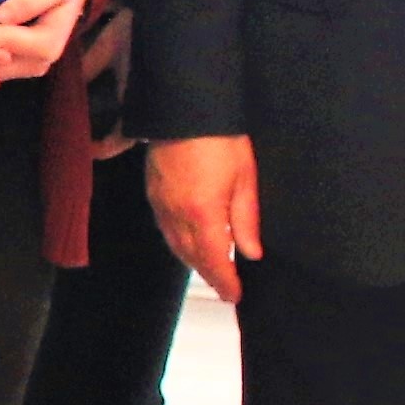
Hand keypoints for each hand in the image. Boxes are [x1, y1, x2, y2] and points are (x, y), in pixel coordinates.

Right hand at [147, 133, 260, 303]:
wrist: (184, 108)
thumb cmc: (220, 138)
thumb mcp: (245, 178)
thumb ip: (246, 219)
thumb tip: (251, 252)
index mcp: (204, 214)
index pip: (215, 260)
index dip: (225, 281)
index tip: (235, 296)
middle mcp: (177, 215)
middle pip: (192, 257)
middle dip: (209, 275)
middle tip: (225, 287)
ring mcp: (161, 204)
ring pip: (175, 245)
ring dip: (193, 261)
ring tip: (209, 269)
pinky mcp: (153, 193)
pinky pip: (165, 228)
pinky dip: (178, 242)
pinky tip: (188, 241)